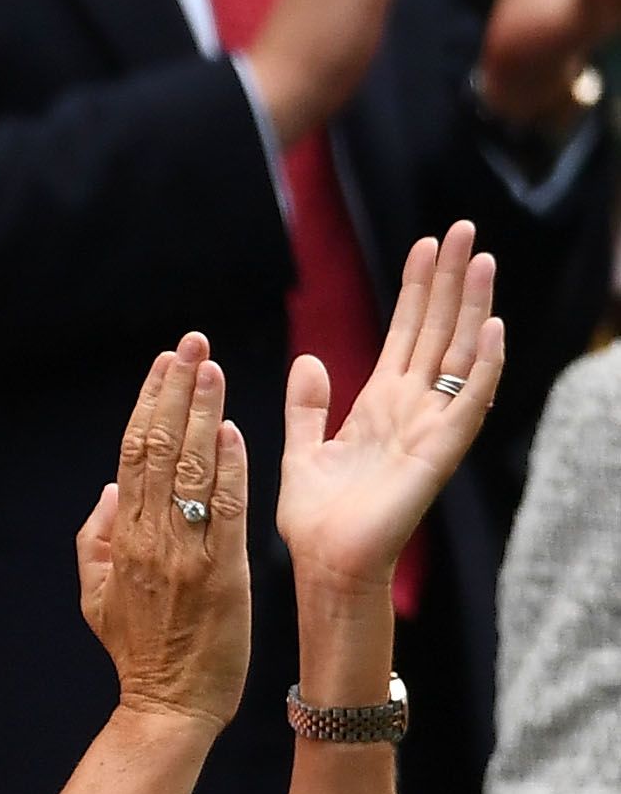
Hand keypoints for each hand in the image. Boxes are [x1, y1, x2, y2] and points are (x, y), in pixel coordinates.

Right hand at [73, 337, 252, 735]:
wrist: (169, 705)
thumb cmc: (139, 652)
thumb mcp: (97, 596)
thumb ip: (97, 541)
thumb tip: (108, 489)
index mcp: (121, 540)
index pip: (132, 456)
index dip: (147, 405)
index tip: (163, 364)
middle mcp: (149, 539)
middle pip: (158, 450)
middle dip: (175, 392)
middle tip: (191, 344)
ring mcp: (185, 555)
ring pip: (189, 471)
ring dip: (203, 414)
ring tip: (213, 368)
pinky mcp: (221, 574)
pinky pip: (223, 511)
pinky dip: (227, 469)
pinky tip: (234, 430)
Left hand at [275, 220, 503, 601]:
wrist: (326, 565)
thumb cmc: (317, 518)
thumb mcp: (303, 449)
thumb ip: (309, 406)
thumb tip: (309, 360)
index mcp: (379, 404)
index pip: (405, 332)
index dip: (416, 289)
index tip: (423, 244)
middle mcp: (412, 408)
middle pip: (437, 330)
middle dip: (449, 281)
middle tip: (462, 228)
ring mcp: (431, 427)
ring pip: (458, 354)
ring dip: (471, 307)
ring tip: (480, 259)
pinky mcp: (439, 453)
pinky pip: (467, 403)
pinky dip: (481, 367)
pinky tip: (490, 328)